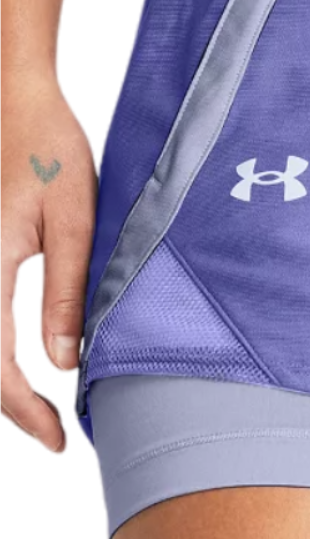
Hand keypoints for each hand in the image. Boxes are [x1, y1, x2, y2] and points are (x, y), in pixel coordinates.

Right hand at [1, 79, 95, 450]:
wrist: (12, 101)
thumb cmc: (48, 150)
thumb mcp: (74, 220)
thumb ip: (67, 291)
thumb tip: (65, 361)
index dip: (23, 410)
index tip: (57, 436)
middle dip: (7, 404)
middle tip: (51, 428)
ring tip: (36, 406)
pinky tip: (13, 359)